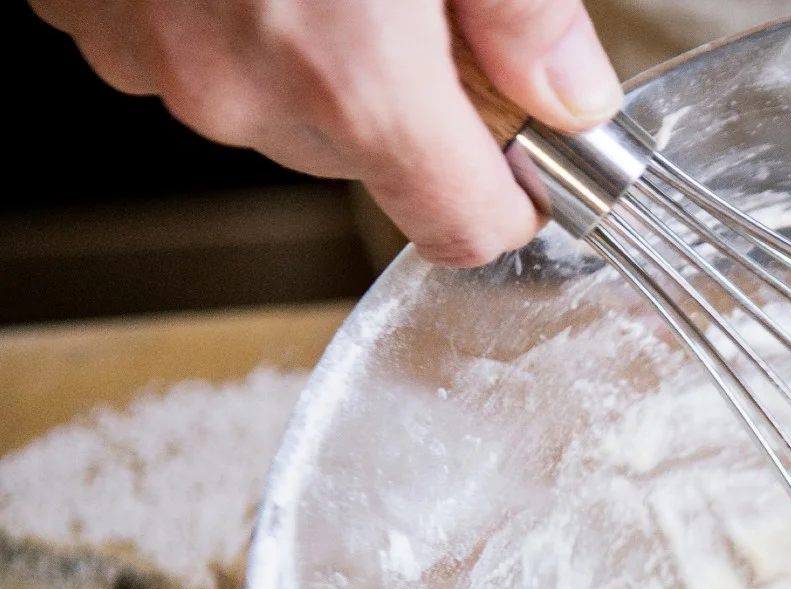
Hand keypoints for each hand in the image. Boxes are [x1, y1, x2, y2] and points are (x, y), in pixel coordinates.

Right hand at [29, 0, 621, 266]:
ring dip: (306, 51)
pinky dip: (220, 10)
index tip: (521, 156)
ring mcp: (146, 55)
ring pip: (272, 107)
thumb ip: (523, 10)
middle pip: (365, 163)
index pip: (461, 227)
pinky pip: (183, 48)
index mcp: (351, 75)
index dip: (506, 195)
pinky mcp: (84, 12)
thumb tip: (568, 89)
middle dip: (403, 101)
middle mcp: (239, 89)